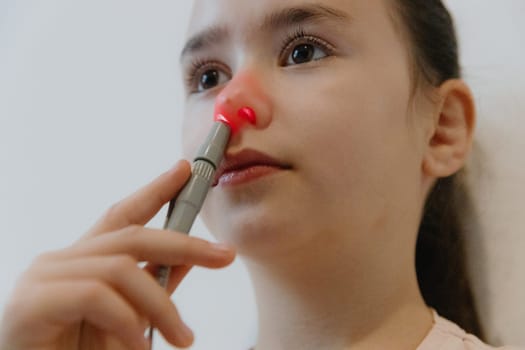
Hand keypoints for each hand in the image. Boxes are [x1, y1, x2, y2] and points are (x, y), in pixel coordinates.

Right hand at [0, 161, 235, 349]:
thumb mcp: (130, 319)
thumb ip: (154, 286)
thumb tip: (190, 259)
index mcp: (84, 263)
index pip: (123, 215)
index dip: (155, 190)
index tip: (185, 170)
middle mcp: (61, 261)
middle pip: (131, 236)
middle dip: (184, 243)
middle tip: (225, 255)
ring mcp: (44, 277)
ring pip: (121, 269)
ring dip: (160, 306)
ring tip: (183, 338)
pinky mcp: (32, 302)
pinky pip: (95, 295)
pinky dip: (126, 321)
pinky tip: (139, 345)